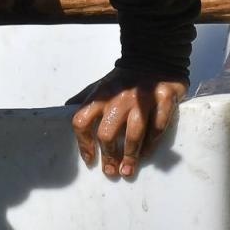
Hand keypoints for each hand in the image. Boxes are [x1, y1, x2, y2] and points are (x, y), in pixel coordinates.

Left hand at [67, 66, 187, 178]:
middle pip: (107, 133)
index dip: (83, 144)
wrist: (152, 58)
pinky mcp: (164, 98)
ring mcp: (141, 99)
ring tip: (127, 171)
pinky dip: (152, 143)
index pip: (82, 121)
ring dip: (130, 156)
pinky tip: (147, 154)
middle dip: (109, 156)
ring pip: (134, 134)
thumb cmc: (122, 80)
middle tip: (111, 171)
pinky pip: (158, 127)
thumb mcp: (99, 86)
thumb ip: (85, 99)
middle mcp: (118, 99)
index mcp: (99, 96)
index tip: (89, 160)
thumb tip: (65, 108)